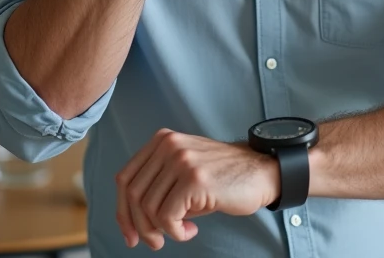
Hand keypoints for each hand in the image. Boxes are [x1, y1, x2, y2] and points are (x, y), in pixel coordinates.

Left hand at [116, 128, 279, 249]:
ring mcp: (181, 160)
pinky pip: (167, 216)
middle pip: (133, 194)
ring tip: (180, 232)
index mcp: (162, 141)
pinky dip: (176, 231)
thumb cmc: (223, 178)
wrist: (260, 172)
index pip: (125, 178)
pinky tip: (191, 230)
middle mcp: (168, 146)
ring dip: (160, 231)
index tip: (130, 234)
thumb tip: (131, 219)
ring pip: (148, 208)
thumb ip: (158, 183)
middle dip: (139, 226)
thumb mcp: (183, 171)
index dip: (123, 211)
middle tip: (154, 242)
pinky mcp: (194, 179)